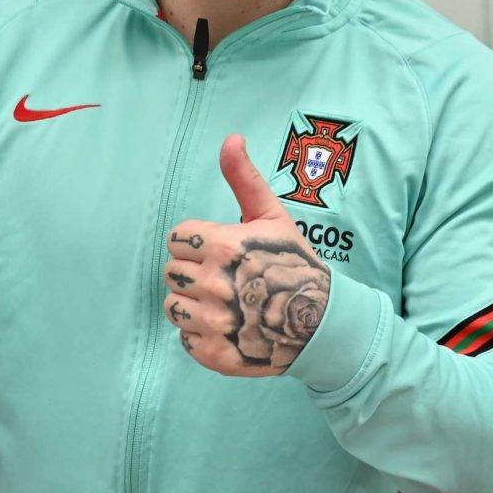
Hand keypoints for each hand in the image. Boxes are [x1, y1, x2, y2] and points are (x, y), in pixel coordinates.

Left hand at [164, 133, 331, 377]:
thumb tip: (231, 138)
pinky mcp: (215, 354)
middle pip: (172, 271)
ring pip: (173, 306)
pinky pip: (184, 338)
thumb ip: (245, 179)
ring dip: (192, 304)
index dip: (197, 243)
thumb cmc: (294, 263)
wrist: (320, 321)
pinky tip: (226, 326)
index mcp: (224, 246)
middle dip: (194, 272)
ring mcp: (215, 323)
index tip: (221, 251)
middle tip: (226, 278)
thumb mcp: (272, 216)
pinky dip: (200, 334)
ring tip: (223, 303)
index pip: (177, 238)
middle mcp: (216, 284)